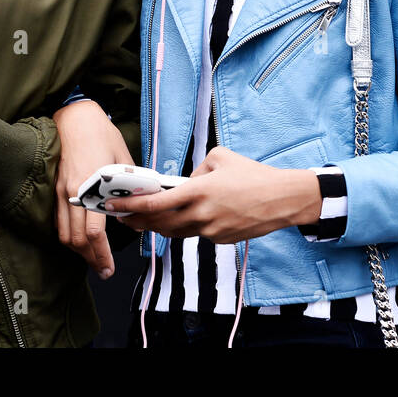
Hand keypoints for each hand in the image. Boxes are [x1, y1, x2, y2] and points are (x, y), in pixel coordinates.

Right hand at [54, 100, 133, 278]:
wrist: (74, 117)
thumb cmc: (102, 133)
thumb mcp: (124, 157)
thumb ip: (132, 186)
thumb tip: (140, 210)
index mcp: (93, 186)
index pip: (94, 232)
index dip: (102, 255)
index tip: (109, 269)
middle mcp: (73, 193)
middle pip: (77, 240)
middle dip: (91, 260)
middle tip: (104, 271)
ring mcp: (61, 192)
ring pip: (64, 234)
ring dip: (78, 251)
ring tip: (93, 259)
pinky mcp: (55, 189)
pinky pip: (59, 221)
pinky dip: (69, 236)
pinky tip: (81, 240)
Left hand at [105, 146, 321, 243]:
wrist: (283, 199)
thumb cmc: (253, 174)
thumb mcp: (220, 157)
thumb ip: (196, 169)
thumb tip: (185, 181)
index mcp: (199, 191)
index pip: (155, 204)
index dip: (131, 207)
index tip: (114, 206)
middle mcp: (202, 214)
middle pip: (159, 225)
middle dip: (137, 222)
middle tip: (122, 217)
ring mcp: (211, 231)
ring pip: (176, 232)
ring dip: (159, 227)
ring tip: (145, 219)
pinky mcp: (221, 240)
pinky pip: (198, 233)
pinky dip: (189, 225)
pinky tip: (189, 216)